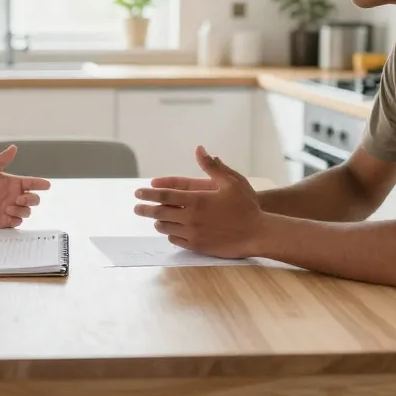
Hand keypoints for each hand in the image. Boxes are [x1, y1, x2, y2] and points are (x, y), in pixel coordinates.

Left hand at [0, 145, 50, 227]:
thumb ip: (1, 159)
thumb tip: (14, 147)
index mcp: (13, 184)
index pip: (31, 183)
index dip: (40, 184)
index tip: (46, 185)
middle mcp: (14, 196)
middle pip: (33, 199)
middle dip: (31, 199)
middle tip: (20, 198)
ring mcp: (11, 209)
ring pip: (27, 211)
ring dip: (21, 210)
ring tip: (8, 208)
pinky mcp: (5, 221)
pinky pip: (17, 222)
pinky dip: (15, 219)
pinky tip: (7, 215)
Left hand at [134, 146, 262, 258]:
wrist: (259, 234)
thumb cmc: (246, 206)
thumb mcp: (232, 181)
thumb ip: (212, 166)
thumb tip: (199, 148)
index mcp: (197, 200)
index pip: (165, 195)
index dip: (149, 193)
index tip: (138, 193)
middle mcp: (191, 218)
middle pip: (160, 214)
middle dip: (145, 210)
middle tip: (136, 208)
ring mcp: (194, 234)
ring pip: (166, 228)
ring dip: (158, 222)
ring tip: (155, 219)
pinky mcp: (198, 247)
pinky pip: (176, 240)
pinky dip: (170, 234)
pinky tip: (171, 230)